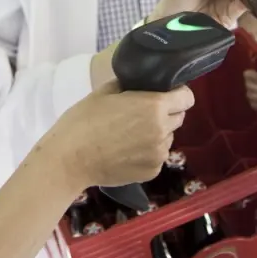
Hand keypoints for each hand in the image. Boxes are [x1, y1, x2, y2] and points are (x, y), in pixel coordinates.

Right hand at [52, 80, 194, 188]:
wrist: (69, 159)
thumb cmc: (83, 120)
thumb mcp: (104, 92)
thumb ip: (128, 86)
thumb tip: (137, 85)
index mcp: (154, 106)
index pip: (187, 97)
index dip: (178, 94)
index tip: (165, 94)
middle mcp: (163, 130)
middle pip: (178, 117)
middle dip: (166, 113)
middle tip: (142, 114)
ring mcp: (159, 154)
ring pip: (168, 137)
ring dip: (156, 133)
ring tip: (130, 135)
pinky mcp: (152, 172)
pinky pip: (157, 156)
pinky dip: (147, 153)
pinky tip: (126, 152)